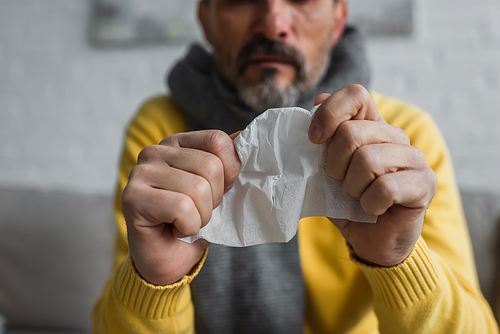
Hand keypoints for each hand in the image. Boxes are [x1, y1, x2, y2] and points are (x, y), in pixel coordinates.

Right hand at [122, 130, 240, 284]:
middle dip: (214, 199)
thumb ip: (226, 162)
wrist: (167, 262)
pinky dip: (187, 226)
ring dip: (201, 216)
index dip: (229, 172)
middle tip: (196, 212)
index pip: (217, 141)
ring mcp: (140, 173)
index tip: (215, 192)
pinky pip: (182, 207)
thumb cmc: (191, 223)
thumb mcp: (217, 188)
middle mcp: (155, 152)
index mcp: (177, 143)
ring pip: (198, 188)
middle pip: (211, 166)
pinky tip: (173, 230)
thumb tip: (245, 136)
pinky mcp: (132, 197)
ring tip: (184, 222)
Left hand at [309, 85, 436, 266]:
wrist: (370, 242)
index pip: (356, 95)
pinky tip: (373, 209)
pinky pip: (384, 188)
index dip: (330, 113)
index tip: (314, 139)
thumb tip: (317, 101)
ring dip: (352, 187)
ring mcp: (414, 158)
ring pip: (368, 160)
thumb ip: (322, 140)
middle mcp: (395, 136)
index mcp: (371, 126)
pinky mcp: (425, 184)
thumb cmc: (347, 204)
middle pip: (352, 132)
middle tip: (339, 182)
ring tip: (357, 197)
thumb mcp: (324, 171)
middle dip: (334, 164)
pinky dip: (369, 204)